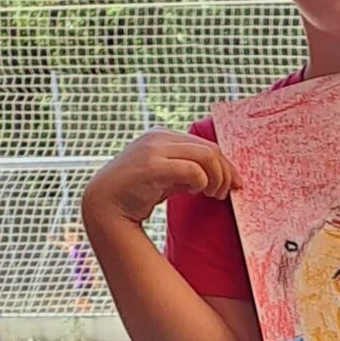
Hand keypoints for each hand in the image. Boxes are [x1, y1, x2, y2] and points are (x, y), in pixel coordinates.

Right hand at [83, 130, 237, 227]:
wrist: (104, 204)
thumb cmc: (138, 192)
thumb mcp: (168, 177)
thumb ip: (189, 171)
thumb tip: (221, 175)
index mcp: (163, 136)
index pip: (206, 145)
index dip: (226, 165)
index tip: (235, 184)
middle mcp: (160, 137)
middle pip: (210, 149)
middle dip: (225, 172)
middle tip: (226, 193)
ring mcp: (154, 148)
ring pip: (205, 156)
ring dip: (217, 178)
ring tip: (214, 194)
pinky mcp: (152, 165)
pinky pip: (192, 169)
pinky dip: (202, 182)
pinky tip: (197, 192)